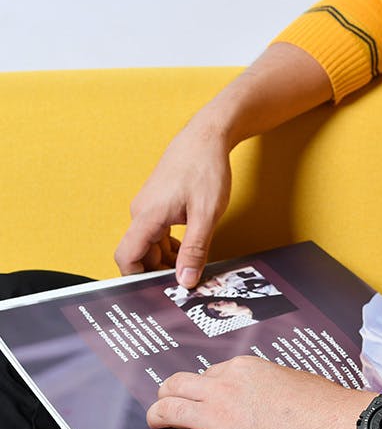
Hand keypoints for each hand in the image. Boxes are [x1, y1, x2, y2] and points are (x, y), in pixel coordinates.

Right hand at [114, 106, 231, 287]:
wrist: (207, 137)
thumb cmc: (206, 170)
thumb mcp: (206, 215)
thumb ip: (195, 249)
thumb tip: (186, 280)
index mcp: (147, 217)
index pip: (127, 257)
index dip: (137, 279)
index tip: (158, 292)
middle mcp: (141, 213)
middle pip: (140, 254)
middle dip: (159, 272)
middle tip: (185, 284)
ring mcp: (149, 208)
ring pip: (151, 245)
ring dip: (168, 260)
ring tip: (193, 268)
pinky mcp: (158, 204)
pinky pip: (158, 234)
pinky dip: (172, 246)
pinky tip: (191, 250)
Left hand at [146, 356, 373, 428]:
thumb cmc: (321, 404)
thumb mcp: (285, 376)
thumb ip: (258, 381)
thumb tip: (248, 394)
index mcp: (241, 367)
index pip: (207, 374)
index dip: (202, 388)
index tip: (202, 399)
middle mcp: (223, 387)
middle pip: (176, 385)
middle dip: (166, 395)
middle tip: (164, 405)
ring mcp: (219, 419)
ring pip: (166, 411)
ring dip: (157, 417)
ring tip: (157, 424)